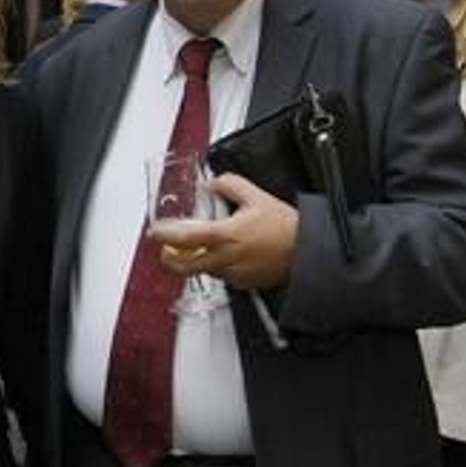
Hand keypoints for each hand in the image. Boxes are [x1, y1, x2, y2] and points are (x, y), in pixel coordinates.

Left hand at [154, 173, 297, 289]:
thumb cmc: (287, 228)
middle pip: (183, 265)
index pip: (183, 239)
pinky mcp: (242, 283)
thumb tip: (212, 183)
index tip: (156, 232)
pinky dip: (216, 264)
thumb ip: (229, 185)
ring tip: (198, 246)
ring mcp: (232, 274)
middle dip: (169, 258)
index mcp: (224, 236)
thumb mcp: (256, 196)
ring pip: (202, 269)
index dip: (164, 236)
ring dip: (195, 259)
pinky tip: (224, 253)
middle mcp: (225, 259)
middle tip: (166, 247)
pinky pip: (221, 274)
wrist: (309, 252)